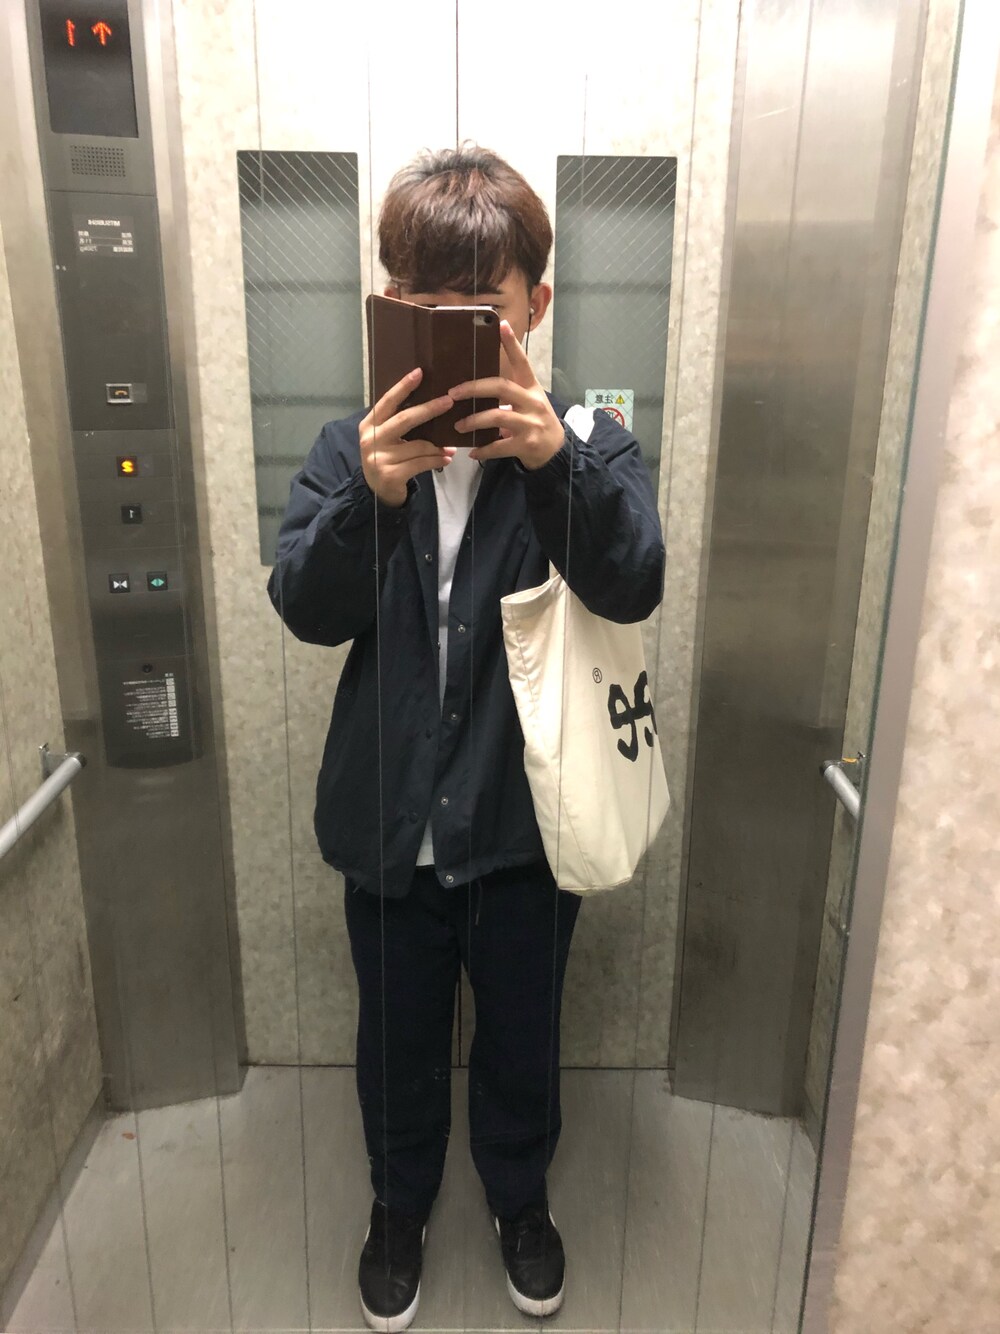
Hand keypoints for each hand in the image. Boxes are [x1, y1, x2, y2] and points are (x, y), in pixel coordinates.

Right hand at [359, 368, 455, 506]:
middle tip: (449, 402)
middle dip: (429, 409)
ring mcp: (379, 458)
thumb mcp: (387, 438)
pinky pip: (421, 463)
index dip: (403, 387)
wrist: (376, 491)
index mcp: (369, 425)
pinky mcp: (390, 475)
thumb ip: (399, 423)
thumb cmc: (387, 458)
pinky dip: (436, 460)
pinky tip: (446, 459)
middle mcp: (371, 439)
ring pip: (418, 445)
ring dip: (438, 445)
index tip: (419, 372)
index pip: (387, 402)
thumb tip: (432, 404)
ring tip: (451, 446)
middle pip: (405, 419)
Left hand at [448, 321, 565, 469]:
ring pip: (498, 416)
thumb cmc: (536, 422)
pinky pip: (500, 446)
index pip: (522, 362)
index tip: (501, 325)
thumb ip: (509, 393)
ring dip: (474, 420)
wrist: (555, 451)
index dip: (511, 344)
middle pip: (501, 387)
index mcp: (531, 388)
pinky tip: (472, 452)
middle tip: (453, 393)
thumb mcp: (529, 402)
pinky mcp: (526, 444)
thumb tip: (476, 386)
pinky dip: (484, 449)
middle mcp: (532, 402)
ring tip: (458, 425)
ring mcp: (530, 424)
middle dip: (474, 388)